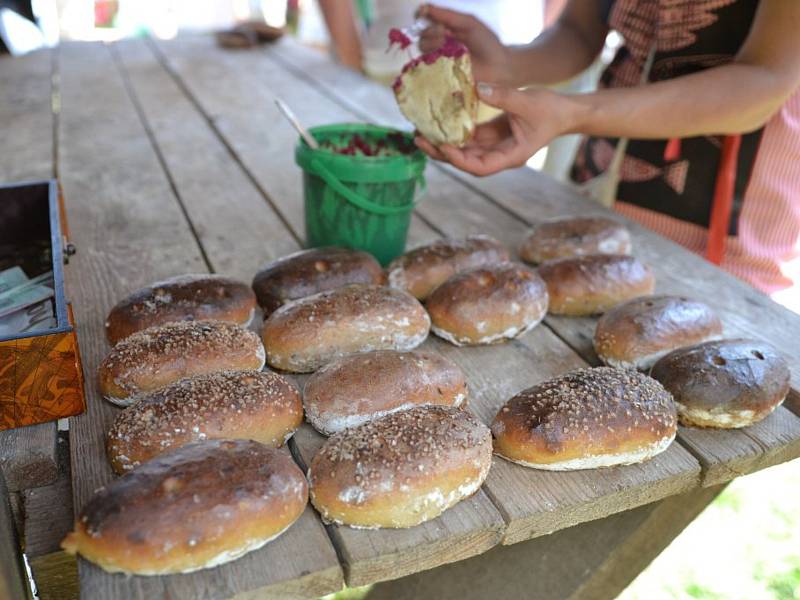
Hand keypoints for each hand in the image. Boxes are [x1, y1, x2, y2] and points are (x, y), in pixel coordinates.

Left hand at [415, 84, 574, 176]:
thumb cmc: (551, 110)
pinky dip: (453, 130)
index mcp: (511, 156)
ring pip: (464, 150)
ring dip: (443, 142)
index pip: (480, 166)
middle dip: (441, 152)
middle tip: (418, 140)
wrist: (564, 111)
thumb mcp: (529, 101)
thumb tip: (477, 87)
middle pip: (465, 161)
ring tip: (420, 131)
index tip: (442, 147)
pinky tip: (436, 121)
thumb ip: (504, 96)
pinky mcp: (491, 135)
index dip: (460, 160)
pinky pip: (468, 136)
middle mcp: (499, 156)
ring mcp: (494, 147)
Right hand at [417, 4, 511, 84]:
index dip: (423, 16)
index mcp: (448, 27)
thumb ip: (448, 15)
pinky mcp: (442, 72)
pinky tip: (440, 57)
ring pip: (423, 47)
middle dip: (430, 31)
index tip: (422, 14)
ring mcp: (441, 57)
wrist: (497, 66)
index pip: (427, 18)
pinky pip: (428, 65)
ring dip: (430, 43)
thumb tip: (425, 7)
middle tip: (443, 34)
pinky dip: (430, 58)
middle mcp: (442, 41)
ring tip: (443, 45)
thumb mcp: (468, 23)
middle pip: (423, 33)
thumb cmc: (486, 43)